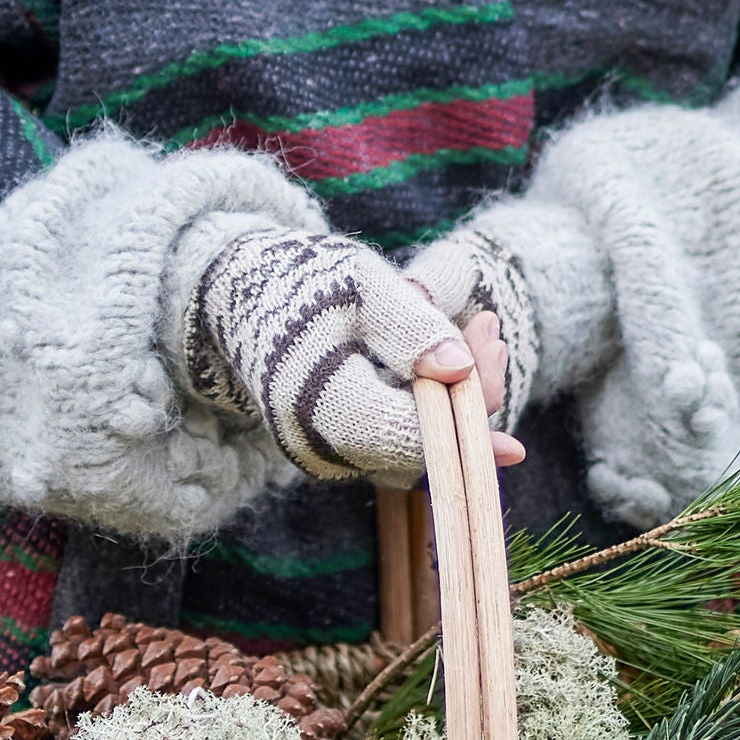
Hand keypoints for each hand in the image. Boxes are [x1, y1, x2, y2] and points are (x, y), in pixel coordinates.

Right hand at [188, 228, 519, 484]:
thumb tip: (457, 372)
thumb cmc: (298, 282)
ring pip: (414, 452)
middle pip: (422, 449)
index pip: (413, 435)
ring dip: (453, 404)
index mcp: (324, 408)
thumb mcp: (360, 284)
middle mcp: (323, 449)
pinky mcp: (338, 452)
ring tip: (478, 333)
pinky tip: (447, 362)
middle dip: (469, 398)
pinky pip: (397, 445)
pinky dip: (427, 410)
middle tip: (491, 329)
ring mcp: (329, 457)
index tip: (504, 388)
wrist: (236, 301)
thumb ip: (411, 327)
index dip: (467, 418)